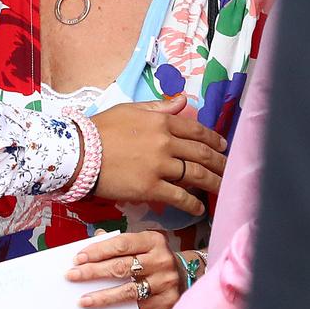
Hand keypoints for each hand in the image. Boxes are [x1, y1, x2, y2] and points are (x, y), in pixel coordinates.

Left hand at [66, 230, 182, 308]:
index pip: (121, 244)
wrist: (188, 277)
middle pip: (120, 266)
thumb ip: (120, 243)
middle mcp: (161, 259)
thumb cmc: (156, 258)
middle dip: (93, 272)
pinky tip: (103, 308)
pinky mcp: (166, 301)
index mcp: (153, 240)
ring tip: (83, 299)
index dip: (98, 250)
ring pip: (127, 290)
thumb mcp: (143, 244)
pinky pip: (137, 305)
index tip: (78, 258)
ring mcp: (165, 282)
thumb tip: (94, 239)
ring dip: (102, 295)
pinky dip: (118, 306)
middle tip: (72, 276)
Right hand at [92, 96, 226, 215]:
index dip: (214, 139)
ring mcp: (160, 166)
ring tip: (223, 189)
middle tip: (229, 170)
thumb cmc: (101, 129)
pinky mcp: (151, 188)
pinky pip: (180, 197)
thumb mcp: (130, 110)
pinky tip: (200, 208)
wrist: (80, 152)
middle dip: (220, 163)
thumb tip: (183, 100)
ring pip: (197, 176)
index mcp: (161, 121)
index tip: (223, 146)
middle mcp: (165, 142)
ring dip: (214, 183)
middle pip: (202, 153)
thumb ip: (159, 107)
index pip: (196, 130)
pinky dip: (193, 204)